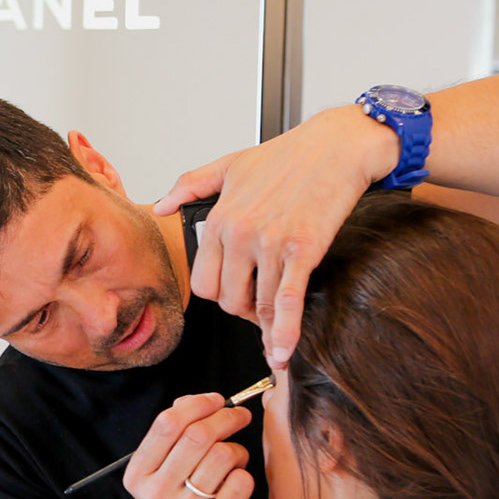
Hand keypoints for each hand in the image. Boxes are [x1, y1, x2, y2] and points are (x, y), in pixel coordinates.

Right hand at [122, 394, 256, 498]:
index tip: (217, 401)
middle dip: (226, 418)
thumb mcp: (168, 473)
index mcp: (138, 477)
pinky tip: (237, 487)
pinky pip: (241, 480)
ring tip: (235, 462)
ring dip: (237, 452)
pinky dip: (245, 477)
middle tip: (240, 417)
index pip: (167, 424)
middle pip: (197, 435)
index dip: (197, 404)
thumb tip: (191, 401)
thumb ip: (175, 435)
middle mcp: (156, 496)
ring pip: (222, 455)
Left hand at [153, 105, 396, 367]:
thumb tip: (161, 206)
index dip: (220, 295)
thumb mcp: (229, 164)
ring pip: (256, 305)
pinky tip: (282, 352)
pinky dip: (284, 332)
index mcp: (219, 219)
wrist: (337, 146)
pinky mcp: (303, 250)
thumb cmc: (289, 154)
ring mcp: (270, 244)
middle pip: (227, 299)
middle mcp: (239, 233)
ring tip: (273, 334)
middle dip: (241, 309)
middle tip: (258, 307)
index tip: (236, 295)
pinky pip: (286, 301)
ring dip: (264, 325)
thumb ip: (190, 186)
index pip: (203, 281)